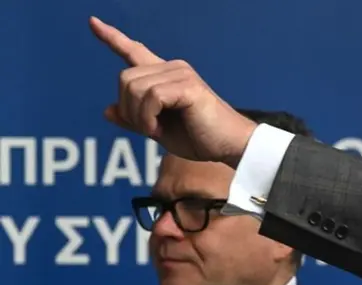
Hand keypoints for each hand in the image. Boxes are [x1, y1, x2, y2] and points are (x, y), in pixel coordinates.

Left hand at [89, 16, 255, 165]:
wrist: (229, 146)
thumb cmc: (199, 139)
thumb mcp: (158, 130)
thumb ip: (134, 119)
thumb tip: (107, 110)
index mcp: (165, 76)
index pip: (134, 51)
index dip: (112, 38)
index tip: (93, 22)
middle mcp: (173, 68)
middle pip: (124, 78)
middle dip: (127, 109)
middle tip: (147, 130)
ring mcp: (181, 74)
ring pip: (134, 88)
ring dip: (138, 117)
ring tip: (155, 131)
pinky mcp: (188, 86)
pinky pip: (151, 97)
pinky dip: (147, 118)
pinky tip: (158, 130)